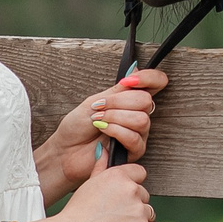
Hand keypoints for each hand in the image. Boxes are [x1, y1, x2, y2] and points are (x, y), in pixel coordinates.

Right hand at [34, 153, 160, 221]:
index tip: (120, 197)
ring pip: (149, 213)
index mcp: (118, 175)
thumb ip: (101, 166)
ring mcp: (138, 209)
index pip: (140, 173)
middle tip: (112, 217)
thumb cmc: (76, 214)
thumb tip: (104, 149)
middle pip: (144, 195)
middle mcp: (131, 188)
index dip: (132, 185)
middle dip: (133, 206)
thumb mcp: (88, 184)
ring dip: (138, 221)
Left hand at [35, 68, 165, 206]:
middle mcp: (139, 114)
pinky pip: (133, 137)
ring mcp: (139, 133)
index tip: (128, 80)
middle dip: (118, 102)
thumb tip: (135, 70)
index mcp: (131, 99)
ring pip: (141, 119)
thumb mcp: (95, 100)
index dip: (149, 77)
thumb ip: (118, 90)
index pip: (156, 82)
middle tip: (100, 106)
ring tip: (99, 120)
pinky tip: (103, 130)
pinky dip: (115, 130)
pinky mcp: (134, 151)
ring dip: (115, 117)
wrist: (66, 149)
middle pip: (146, 100)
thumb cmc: (78, 125)